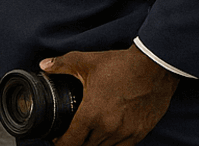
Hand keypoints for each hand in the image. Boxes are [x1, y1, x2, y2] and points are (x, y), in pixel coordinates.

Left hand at [44, 47, 179, 145]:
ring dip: (93, 145)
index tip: (57, 139)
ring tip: (86, 137)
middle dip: (76, 143)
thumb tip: (44, 66)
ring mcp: (126, 133)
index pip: (71, 142)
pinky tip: (106, 138)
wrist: (155, 67)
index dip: (60, 143)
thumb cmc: (120, 65)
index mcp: (92, 114)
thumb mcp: (86, 61)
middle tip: (70, 136)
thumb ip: (61, 65)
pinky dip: (112, 145)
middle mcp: (109, 129)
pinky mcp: (140, 133)